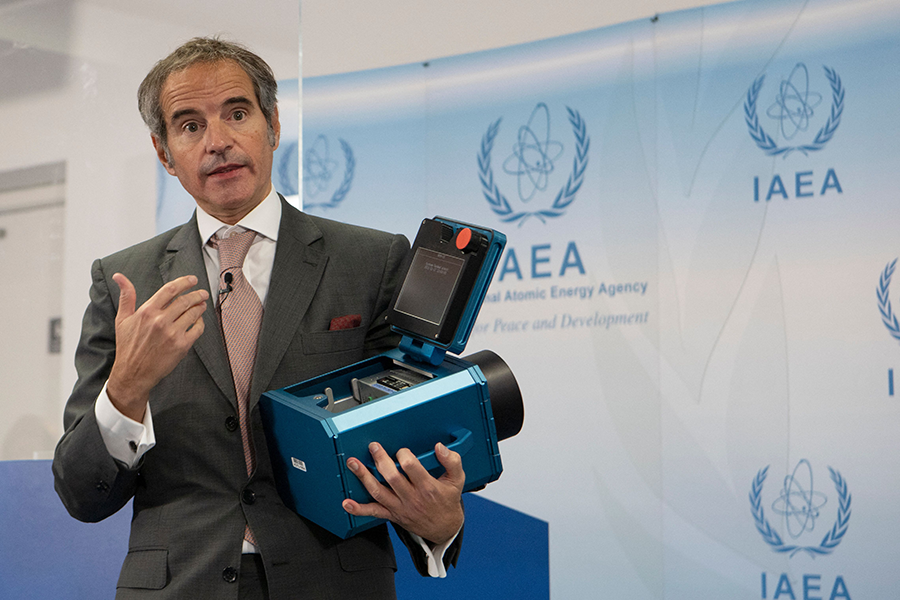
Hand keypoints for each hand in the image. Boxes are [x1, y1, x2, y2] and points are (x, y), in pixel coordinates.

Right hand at [106, 273, 208, 420]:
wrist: (133, 373)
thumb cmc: (128, 346)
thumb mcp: (123, 319)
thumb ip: (126, 296)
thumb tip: (119, 276)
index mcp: (147, 311)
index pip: (170, 289)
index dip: (184, 282)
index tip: (192, 280)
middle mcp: (160, 321)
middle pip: (185, 300)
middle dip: (197, 294)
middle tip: (202, 293)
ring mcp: (172, 333)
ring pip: (193, 313)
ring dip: (200, 307)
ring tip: (202, 304)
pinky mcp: (182, 345)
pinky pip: (198, 329)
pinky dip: (200, 323)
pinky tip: (198, 321)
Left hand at [343, 441, 464, 544]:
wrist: (444, 528)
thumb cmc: (447, 501)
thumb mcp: (457, 480)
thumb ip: (452, 461)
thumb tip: (439, 447)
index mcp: (427, 487)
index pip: (411, 467)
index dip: (404, 454)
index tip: (402, 450)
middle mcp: (412, 498)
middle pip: (391, 477)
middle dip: (380, 460)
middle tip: (373, 447)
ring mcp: (400, 507)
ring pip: (378, 492)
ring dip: (363, 477)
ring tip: (353, 463)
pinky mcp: (392, 515)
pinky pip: (373, 512)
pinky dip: (359, 509)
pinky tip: (347, 503)